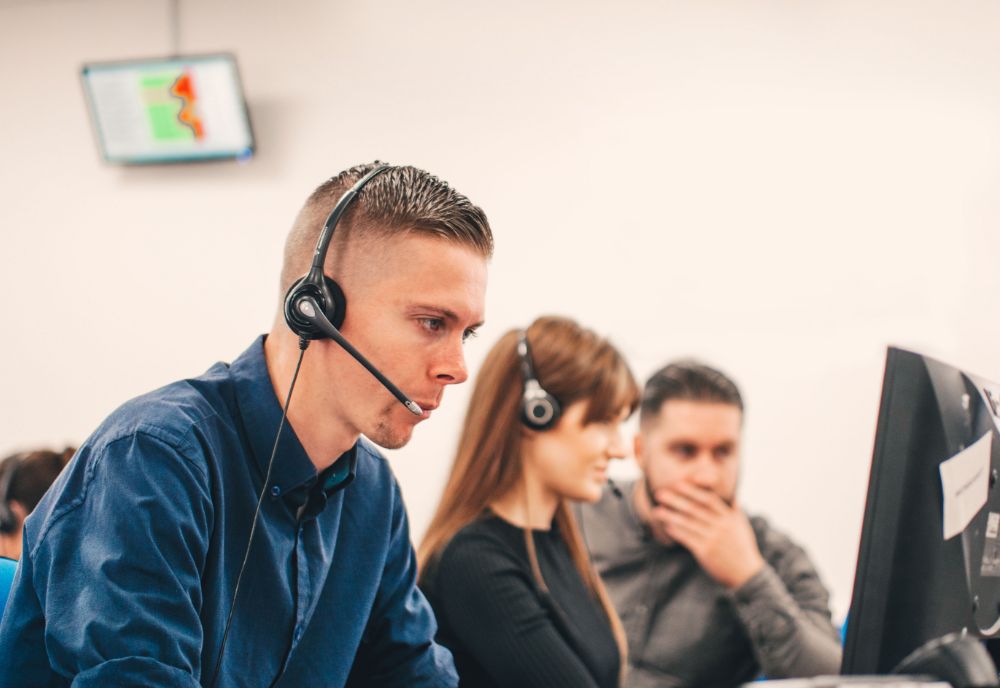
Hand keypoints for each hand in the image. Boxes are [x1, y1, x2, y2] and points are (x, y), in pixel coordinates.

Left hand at [650, 482, 764, 588]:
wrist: (746, 573)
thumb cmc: (742, 548)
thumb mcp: (742, 526)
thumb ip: (735, 511)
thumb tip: (733, 497)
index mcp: (729, 517)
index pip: (709, 499)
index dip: (692, 491)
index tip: (678, 484)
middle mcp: (720, 526)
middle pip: (694, 509)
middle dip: (675, 500)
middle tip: (659, 493)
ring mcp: (713, 539)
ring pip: (688, 524)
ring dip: (670, 516)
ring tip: (656, 510)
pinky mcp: (706, 552)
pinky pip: (688, 539)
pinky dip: (676, 532)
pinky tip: (666, 526)